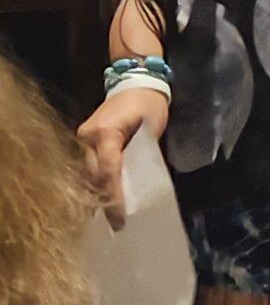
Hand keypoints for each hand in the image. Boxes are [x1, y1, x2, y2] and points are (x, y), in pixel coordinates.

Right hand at [76, 87, 170, 217]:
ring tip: (112, 216)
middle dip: (105, 200)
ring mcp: (82, 139)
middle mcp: (87, 137)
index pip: (108, 170)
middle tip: (118, 224)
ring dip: (99, 193)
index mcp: (106, 133)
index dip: (114, 195)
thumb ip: (141, 156)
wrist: (134, 81)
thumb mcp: (151, 130)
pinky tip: (103, 199)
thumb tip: (137, 185)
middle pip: (94, 176)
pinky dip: (97, 182)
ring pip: (88, 174)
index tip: (121, 216)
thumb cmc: (148, 104)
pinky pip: (89, 166)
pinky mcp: (84, 141)